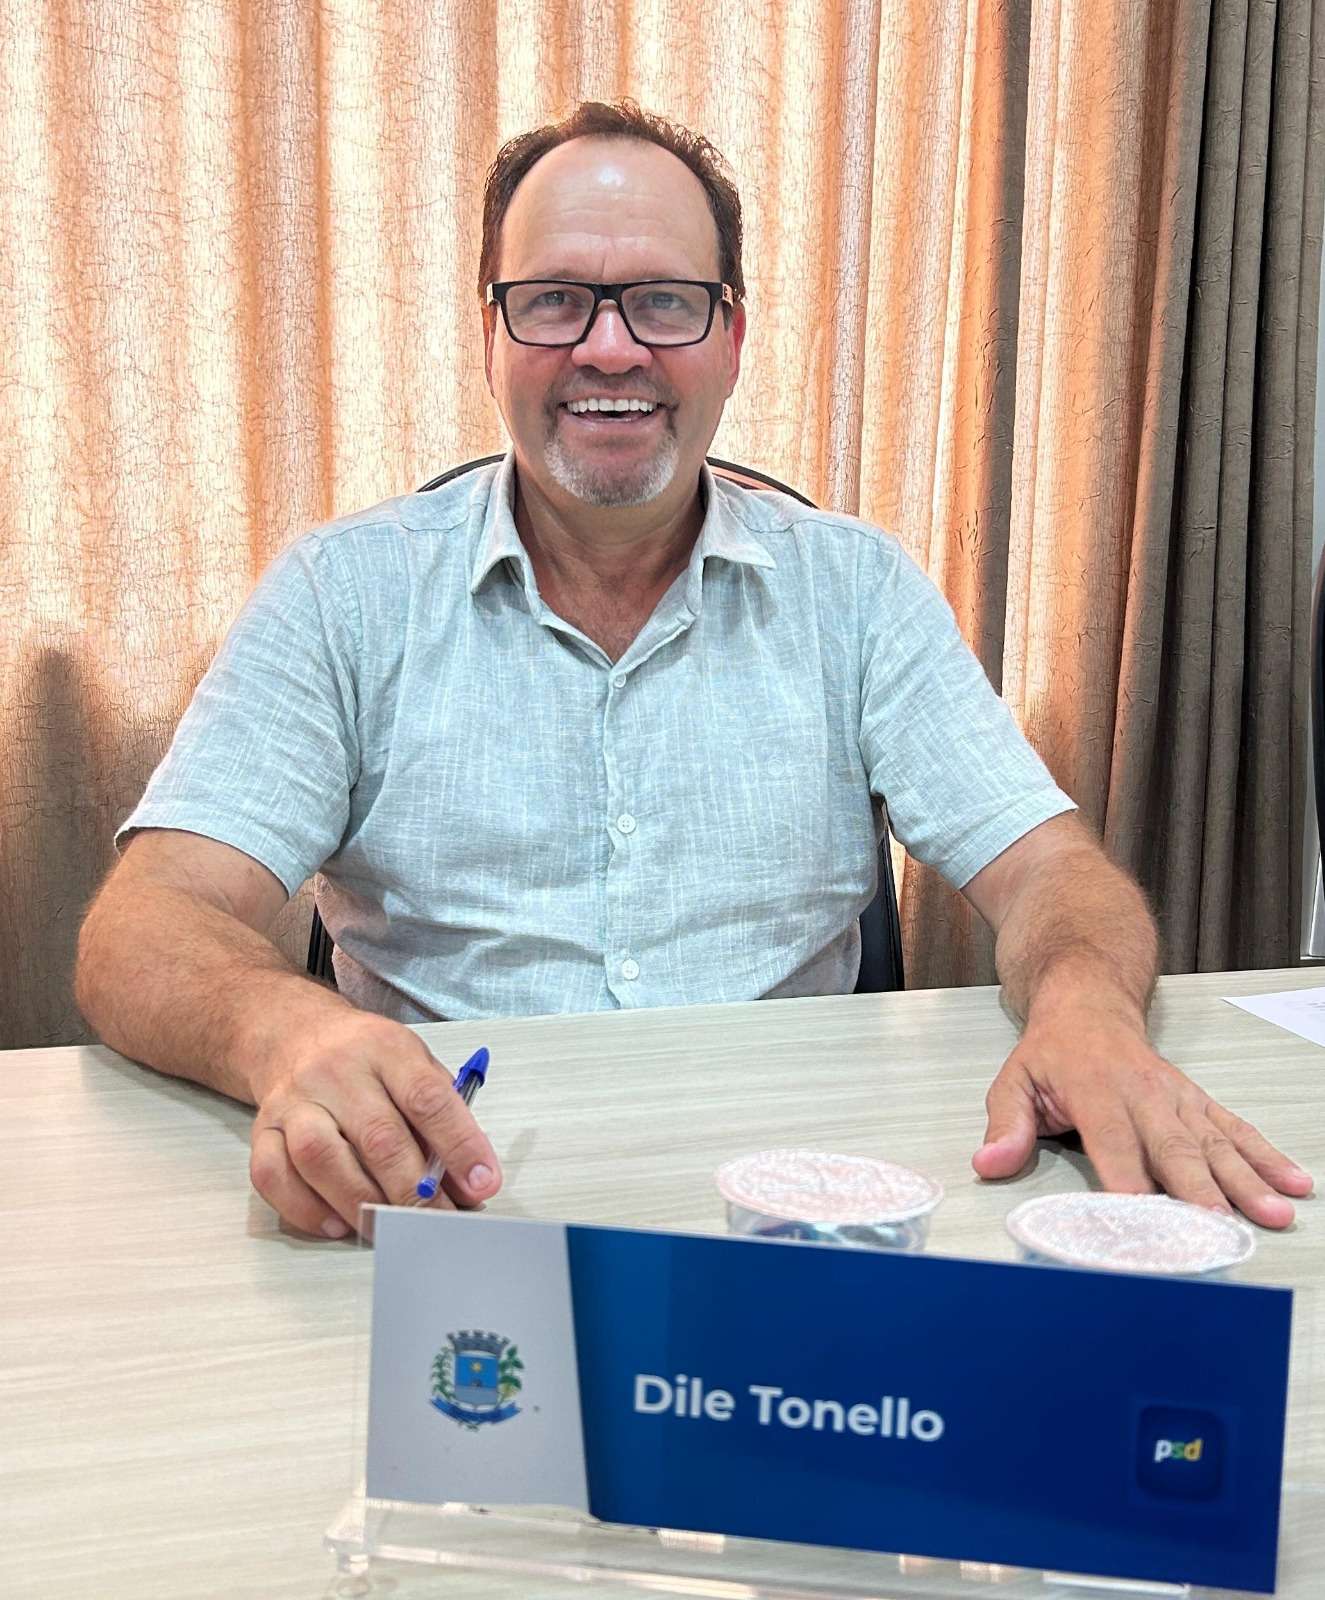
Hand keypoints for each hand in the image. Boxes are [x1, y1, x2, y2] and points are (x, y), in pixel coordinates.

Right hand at [248, 1010, 501, 1237]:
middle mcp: (336, 1071)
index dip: (459, 1145)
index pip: (427, 1098)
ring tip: (391, 1227)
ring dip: (361, 1203)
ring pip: (321, 1157)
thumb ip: (443, 1118)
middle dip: (414, 1190)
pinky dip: (306, 1208)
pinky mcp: (261, 1129)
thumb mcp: (414, 1065)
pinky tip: (338, 1224)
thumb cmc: (366, 1058)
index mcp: (386, 1048)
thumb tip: (470, 1184)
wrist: (293, 1033)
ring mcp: (293, 1101)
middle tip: (439, 1222)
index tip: (483, 1183)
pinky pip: (272, 1175)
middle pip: (377, 1136)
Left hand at [972, 1003, 1312, 1227]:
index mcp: (1095, 1090)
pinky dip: (1267, 1156)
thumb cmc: (1051, 1052)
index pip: (1114, 1146)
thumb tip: (989, 1162)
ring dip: (1246, 1180)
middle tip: (1219, 1229)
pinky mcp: (1198, 1101)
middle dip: (1198, 1191)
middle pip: (1174, 1148)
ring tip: (1272, 1213)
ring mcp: (1177, 1098)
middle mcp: (1144, 1094)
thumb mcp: (1013, 1080)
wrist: (1089, 1003)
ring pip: (1215, 1142)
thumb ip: (1004, 1125)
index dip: (1127, 1185)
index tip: (1140, 1223)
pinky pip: (1236, 1129)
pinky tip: (1293, 1182)